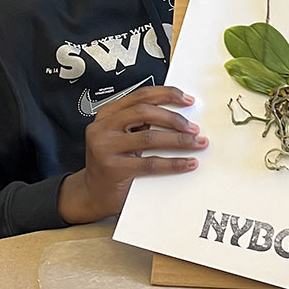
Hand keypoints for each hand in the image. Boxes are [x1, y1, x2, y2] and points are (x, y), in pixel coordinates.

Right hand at [57, 85, 203, 223]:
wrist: (93, 193)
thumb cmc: (111, 164)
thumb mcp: (121, 137)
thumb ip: (140, 123)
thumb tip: (178, 117)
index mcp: (107, 114)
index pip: (140, 96)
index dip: (166, 95)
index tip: (186, 100)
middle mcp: (104, 128)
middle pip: (144, 112)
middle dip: (174, 118)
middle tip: (193, 127)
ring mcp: (106, 148)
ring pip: (149, 137)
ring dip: (178, 139)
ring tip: (195, 142)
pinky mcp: (114, 168)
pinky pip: (150, 163)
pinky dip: (173, 163)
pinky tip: (187, 163)